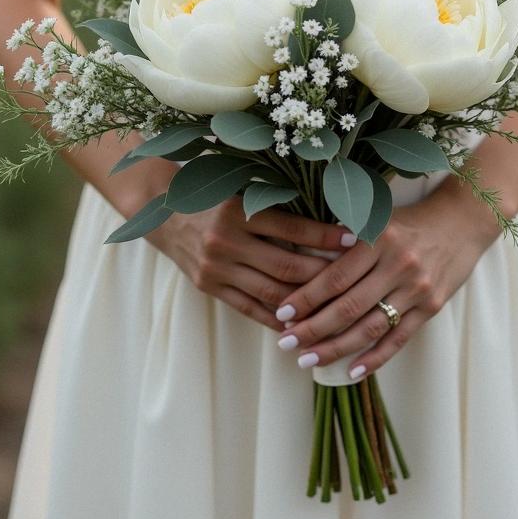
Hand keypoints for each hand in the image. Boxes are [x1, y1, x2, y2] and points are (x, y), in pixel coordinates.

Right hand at [143, 196, 352, 331]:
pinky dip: (277, 318)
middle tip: (354, 280)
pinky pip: (250, 308)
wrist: (162, 214)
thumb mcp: (241, 195)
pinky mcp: (209, 287)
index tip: (355, 238)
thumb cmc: (212, 199)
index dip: (326, 235)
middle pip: (286, 266)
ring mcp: (216, 268)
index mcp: (239, 212)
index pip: (292, 228)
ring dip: (305, 304)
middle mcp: (226, 241)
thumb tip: (326, 221)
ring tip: (335, 308)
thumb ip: (275, 208)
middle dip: (324, 275)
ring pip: (271, 293)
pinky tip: (300, 323)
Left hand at [273, 180, 501, 377]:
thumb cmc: (409, 219)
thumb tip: (301, 263)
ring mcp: (416, 288)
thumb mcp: (376, 217)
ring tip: (307, 360)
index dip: (305, 298)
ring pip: (369, 327)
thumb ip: (344, 237)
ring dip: (335, 348)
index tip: (281, 314)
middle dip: (312, 329)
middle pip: (348, 306)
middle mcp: (397, 265)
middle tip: (285, 344)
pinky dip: (374, 358)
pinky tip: (351, 372)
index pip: (334, 277)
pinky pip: (398, 338)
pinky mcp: (431, 307)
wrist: (462, 221)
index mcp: (378, 239)